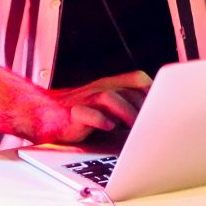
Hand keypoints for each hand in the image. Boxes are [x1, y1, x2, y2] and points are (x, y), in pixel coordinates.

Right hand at [30, 70, 151, 144]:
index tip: (165, 105)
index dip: (153, 90)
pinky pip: (86, 114)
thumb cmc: (76, 113)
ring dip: (126, 112)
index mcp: (108, 86)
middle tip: (153, 124)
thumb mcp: (103, 106)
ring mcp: (84, 100)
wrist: (40, 114)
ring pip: (109, 97)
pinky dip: (100, 120)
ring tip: (135, 127)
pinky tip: (108, 127)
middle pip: (128, 89)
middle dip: (143, 107)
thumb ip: (124, 107)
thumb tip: (152, 122)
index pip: (137, 78)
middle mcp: (98, 89)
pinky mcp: (71, 114)